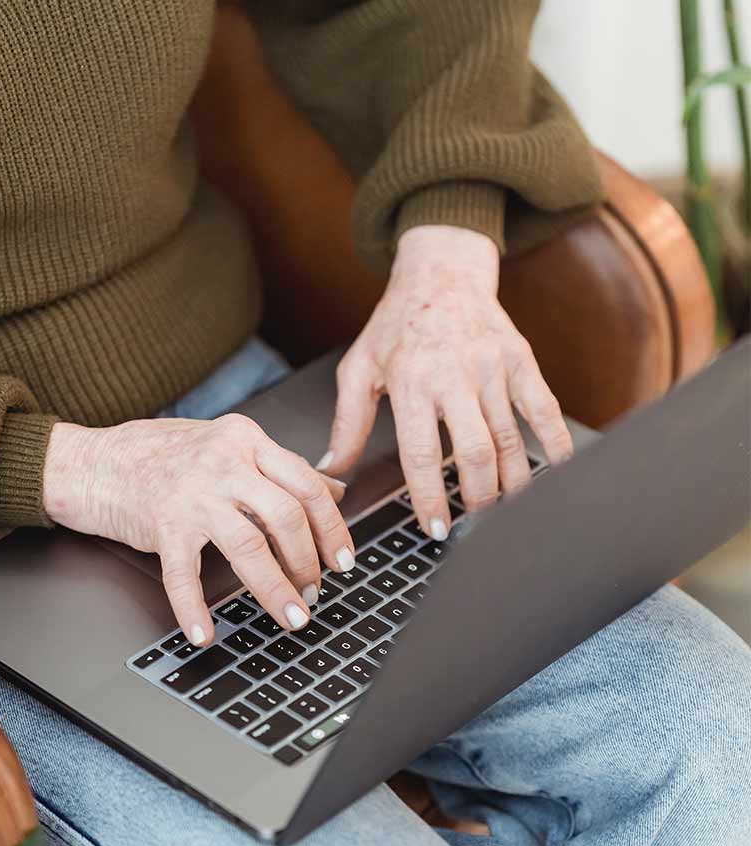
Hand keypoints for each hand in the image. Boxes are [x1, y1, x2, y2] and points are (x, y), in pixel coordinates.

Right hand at [42, 414, 354, 644]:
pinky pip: (183, 574)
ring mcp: (192, 493)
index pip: (306, 485)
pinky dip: (194, 609)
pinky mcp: (162, 524)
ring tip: (291, 616)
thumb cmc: (164, 455)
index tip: (344, 559)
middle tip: (315, 592)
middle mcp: (224, 463)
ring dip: (274, 589)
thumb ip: (281, 468)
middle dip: (308, 562)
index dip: (332, 527)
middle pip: (285, 516)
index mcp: (247, 441)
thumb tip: (336, 489)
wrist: (97, 463)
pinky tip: (205, 633)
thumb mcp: (231, 447)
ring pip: (248, 546)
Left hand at [318, 225, 572, 539]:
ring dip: (511, 483)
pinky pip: (545, 409)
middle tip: (472, 521)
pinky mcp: (521, 360)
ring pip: (510, 439)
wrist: (441, 270)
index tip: (435, 529)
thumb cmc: (395, 325)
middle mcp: (455, 375)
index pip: (422, 454)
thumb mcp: (359, 369)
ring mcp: (493, 368)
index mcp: (411, 382)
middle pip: (474, 453)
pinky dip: (556, 443)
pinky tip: (558, 471)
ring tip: (504, 508)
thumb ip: (348, 424)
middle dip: (476, 498)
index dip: (430, 498)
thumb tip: (331, 472)